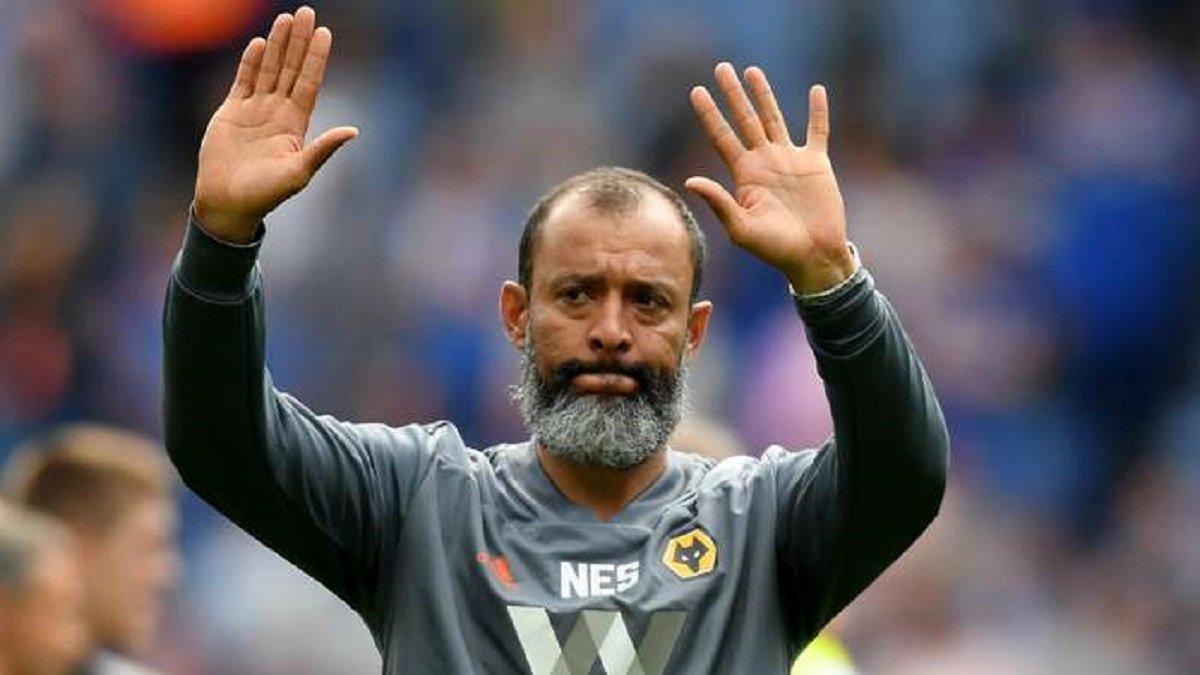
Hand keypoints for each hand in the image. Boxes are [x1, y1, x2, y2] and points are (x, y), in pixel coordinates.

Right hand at [194, 6, 357, 242]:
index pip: (309, 82)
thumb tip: (353, 131)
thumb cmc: (266, 194)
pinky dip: (251, 62)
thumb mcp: (299, 172)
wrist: (228, 203)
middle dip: (299, 41)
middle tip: (307, 11)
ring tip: (286, 18)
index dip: (317, 58)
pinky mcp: (231, 112)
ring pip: (268, 69)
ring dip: (278, 44)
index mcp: (296, 124)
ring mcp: (254, 110)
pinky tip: (260, 43)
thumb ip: (323, 149)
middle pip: (291, 68)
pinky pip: (244, 80)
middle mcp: (277, 112)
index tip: (325, 33)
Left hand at [686, 63, 854, 294]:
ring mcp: (790, 160)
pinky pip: (818, 131)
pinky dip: (818, 112)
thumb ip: (719, 202)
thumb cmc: (775, 249)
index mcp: (744, 175)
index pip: (722, 137)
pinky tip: (816, 90)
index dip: (709, 115)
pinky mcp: (816, 164)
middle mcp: (764, 162)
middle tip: (720, 67)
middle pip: (745, 120)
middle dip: (733, 94)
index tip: (696, 91)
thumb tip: (691, 180)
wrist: (813, 256)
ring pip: (774, 118)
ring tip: (752, 71)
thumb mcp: (741, 228)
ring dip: (764, 95)